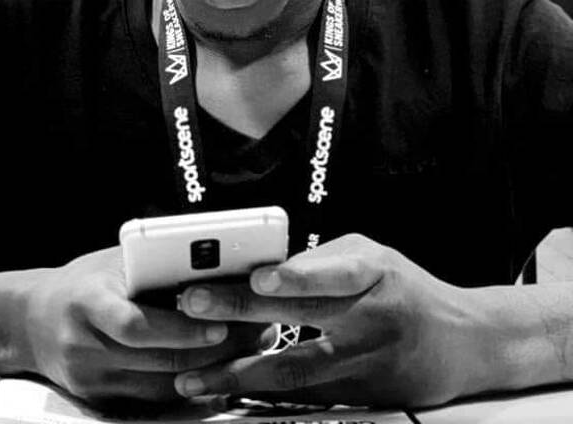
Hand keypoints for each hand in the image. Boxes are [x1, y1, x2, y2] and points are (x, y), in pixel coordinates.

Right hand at [14, 247, 271, 405]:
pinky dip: (192, 385)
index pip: (136, 325)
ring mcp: (92, 381)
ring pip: (165, 385)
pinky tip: (222, 368)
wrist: (31, 321)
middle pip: (159, 360)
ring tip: (250, 347)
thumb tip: (215, 264)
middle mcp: (86, 347)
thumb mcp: (112, 263)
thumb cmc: (83, 282)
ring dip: (213, 369)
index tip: (221, 323)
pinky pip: (156, 400)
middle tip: (257, 331)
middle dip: (215, 349)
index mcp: (87, 303)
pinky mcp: (101, 402)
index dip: (181, 329)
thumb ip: (153, 266)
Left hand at [175, 234, 482, 407]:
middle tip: (192, 307)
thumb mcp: (372, 256)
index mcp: (374, 275)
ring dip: (237, 374)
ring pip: (292, 374)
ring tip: (191, 377)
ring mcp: (362, 365)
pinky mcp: (358, 399)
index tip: (258, 279)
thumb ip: (321, 260)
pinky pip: (301, 397)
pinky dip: (259, 395)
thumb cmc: (405, 287)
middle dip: (239, 313)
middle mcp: (368, 322)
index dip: (296, 278)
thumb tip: (262, 269)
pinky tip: (221, 392)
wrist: (464, 344)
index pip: (332, 276)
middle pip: (298, 320)